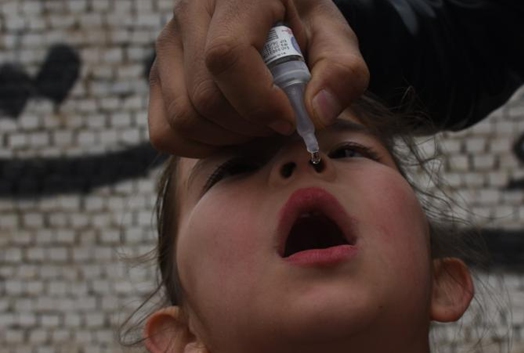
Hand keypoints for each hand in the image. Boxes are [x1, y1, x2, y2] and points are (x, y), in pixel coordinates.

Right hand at [148, 0, 368, 157]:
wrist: (284, 24)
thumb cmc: (310, 34)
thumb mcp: (338, 44)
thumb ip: (342, 74)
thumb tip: (315, 114)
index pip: (227, 55)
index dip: (259, 102)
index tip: (290, 119)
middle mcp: (191, 10)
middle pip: (206, 96)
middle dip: (251, 125)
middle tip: (281, 119)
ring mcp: (168, 42)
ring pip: (184, 117)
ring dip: (229, 137)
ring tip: (260, 122)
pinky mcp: (158, 74)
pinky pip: (165, 130)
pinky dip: (202, 146)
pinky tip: (233, 131)